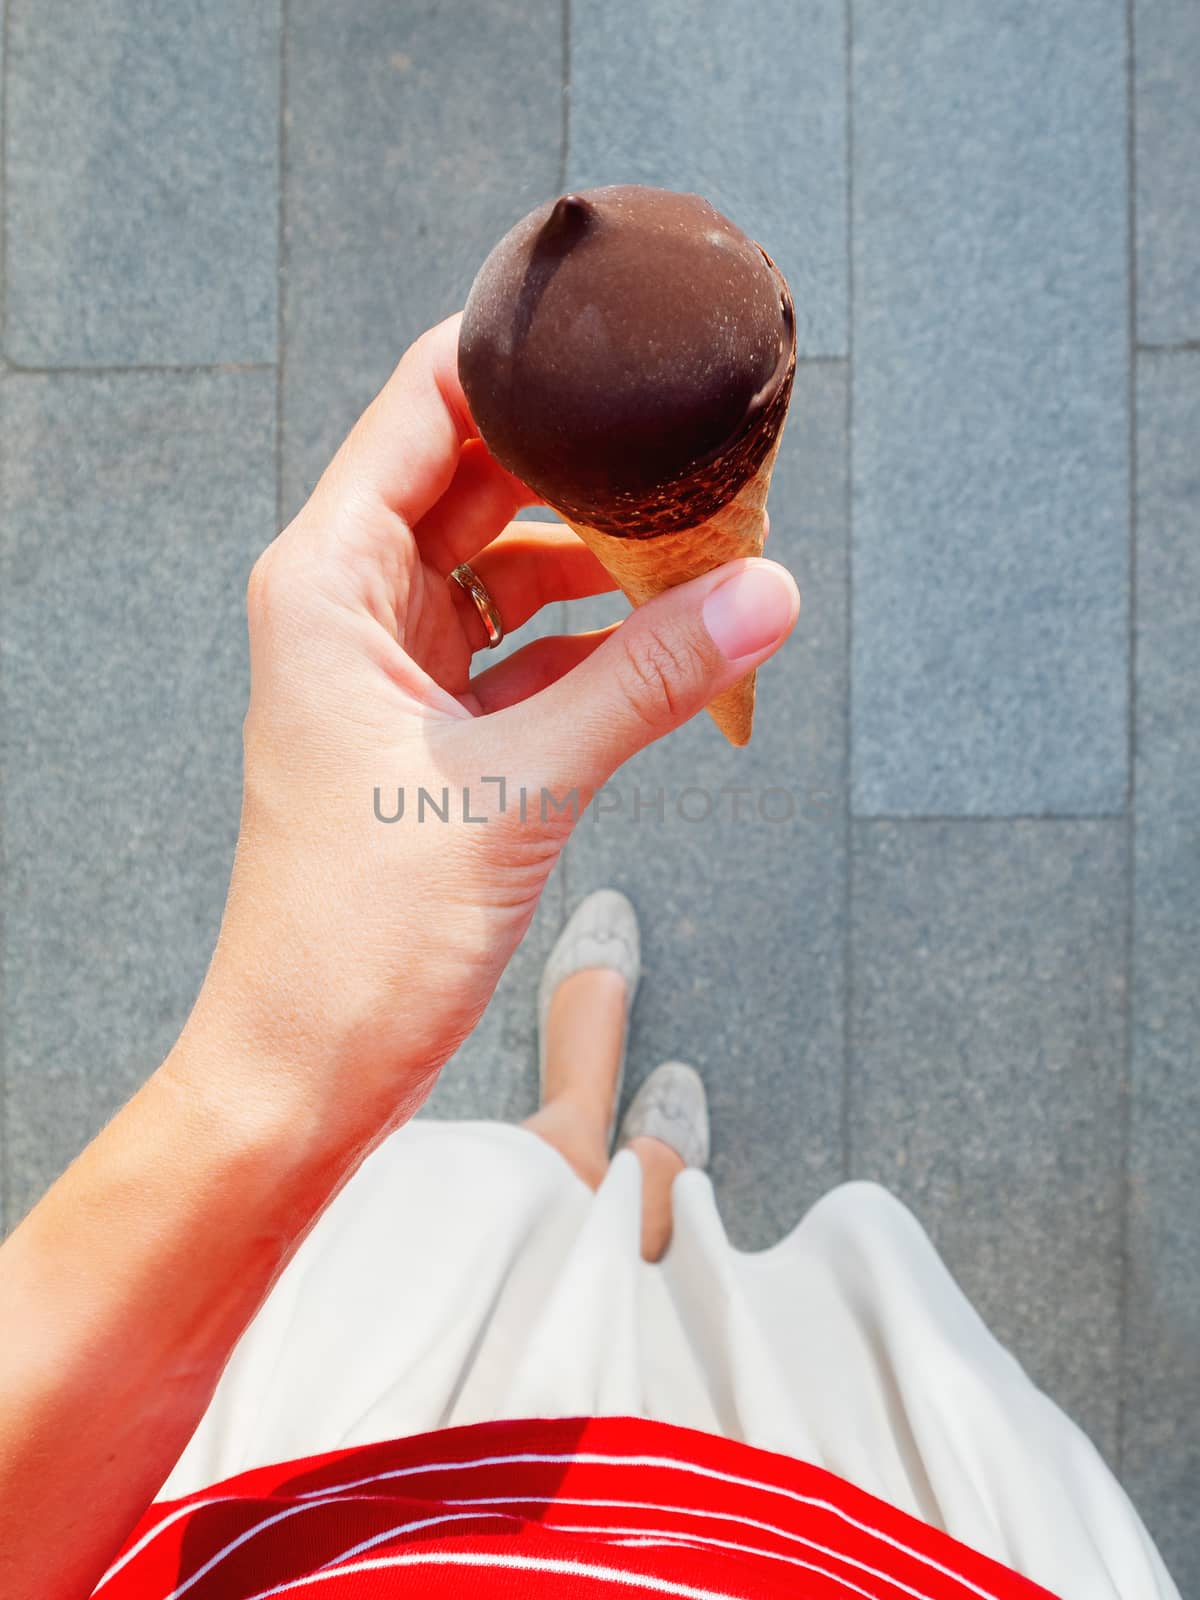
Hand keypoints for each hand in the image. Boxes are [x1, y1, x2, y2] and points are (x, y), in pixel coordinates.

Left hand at [184, 314, 800, 1139]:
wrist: (310, 1065)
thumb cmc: (359, 937)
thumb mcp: (520, 787)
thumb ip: (650, 681)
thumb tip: (767, 595)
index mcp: (330, 579)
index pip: (424, 406)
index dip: (516, 358)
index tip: (614, 336)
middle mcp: (351, 604)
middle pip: (478, 480)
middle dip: (585, 465)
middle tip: (693, 456)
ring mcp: (389, 666)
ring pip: (507, 567)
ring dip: (599, 562)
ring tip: (704, 555)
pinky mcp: (428, 728)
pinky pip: (522, 648)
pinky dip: (592, 642)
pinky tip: (668, 642)